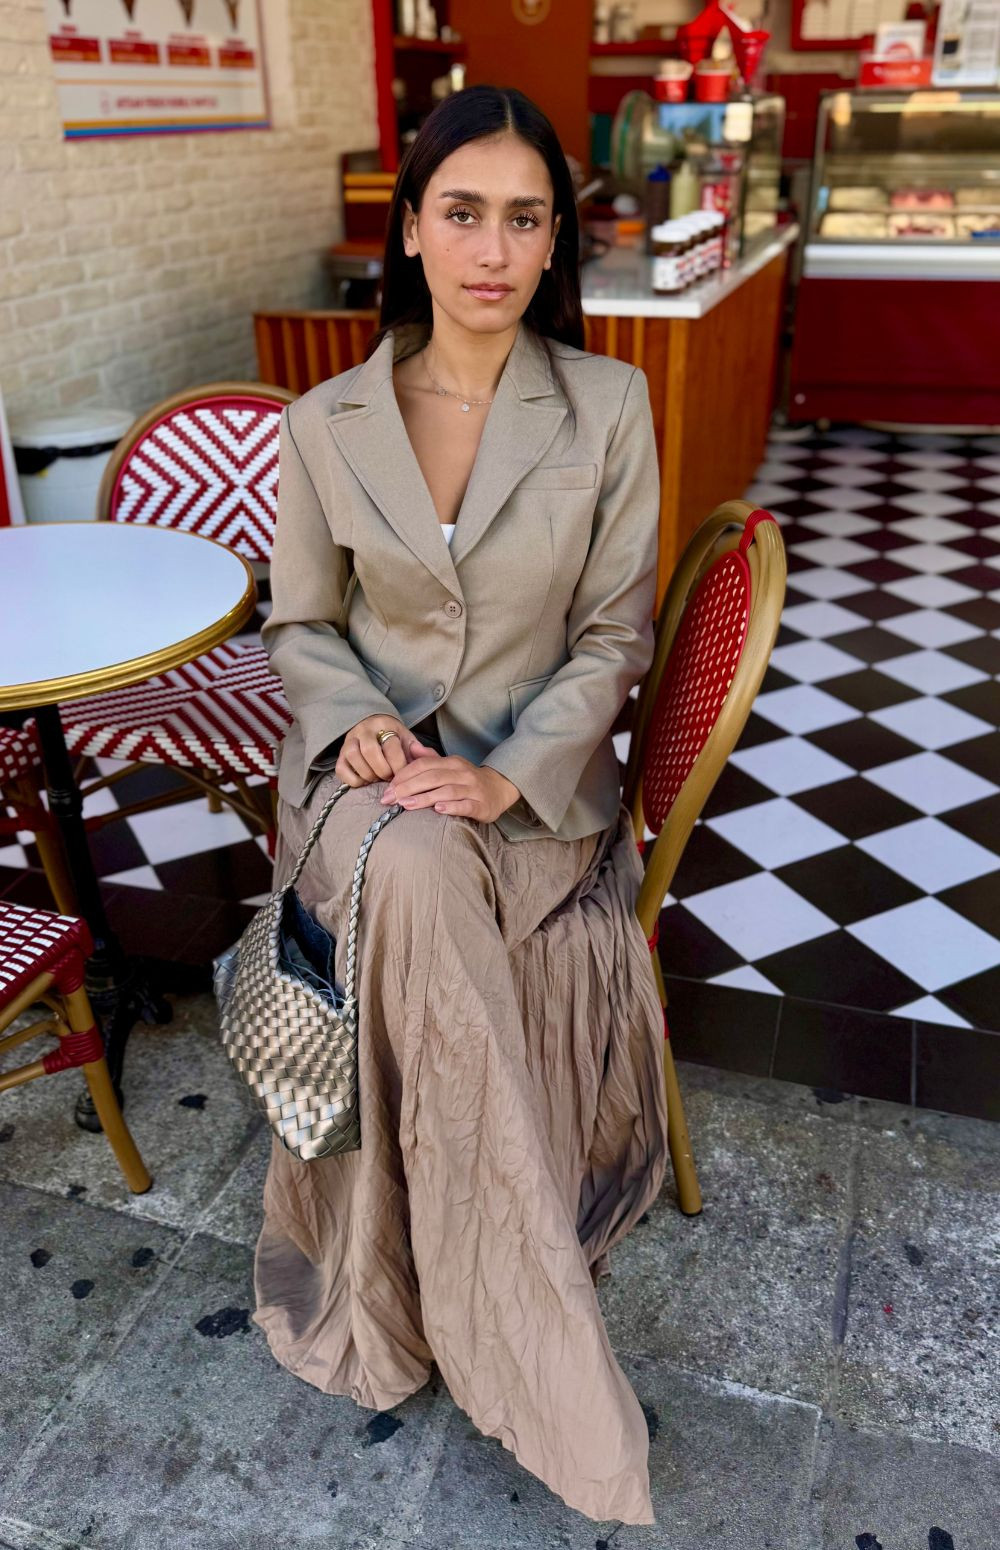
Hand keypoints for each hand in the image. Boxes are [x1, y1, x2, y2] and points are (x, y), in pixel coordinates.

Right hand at [335, 715, 434, 786]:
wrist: (373, 726)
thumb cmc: (393, 738)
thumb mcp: (407, 739)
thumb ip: (418, 750)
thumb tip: (425, 756)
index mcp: (384, 725)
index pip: (391, 746)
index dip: (399, 765)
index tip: (404, 775)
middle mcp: (364, 730)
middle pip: (370, 751)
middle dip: (382, 770)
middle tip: (389, 778)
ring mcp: (349, 740)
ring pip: (353, 757)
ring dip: (367, 774)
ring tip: (377, 778)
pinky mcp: (339, 754)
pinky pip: (341, 769)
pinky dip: (353, 780)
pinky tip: (364, 781)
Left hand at [381, 754, 520, 823]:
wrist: (499, 789)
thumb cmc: (468, 780)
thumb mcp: (450, 766)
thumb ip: (430, 759)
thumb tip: (411, 747)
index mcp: (452, 763)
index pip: (424, 765)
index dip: (405, 775)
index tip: (389, 787)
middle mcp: (462, 773)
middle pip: (432, 777)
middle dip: (408, 787)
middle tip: (390, 798)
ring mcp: (473, 789)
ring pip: (446, 791)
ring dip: (424, 798)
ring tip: (406, 805)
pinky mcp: (481, 805)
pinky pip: (465, 805)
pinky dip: (451, 807)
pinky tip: (438, 809)